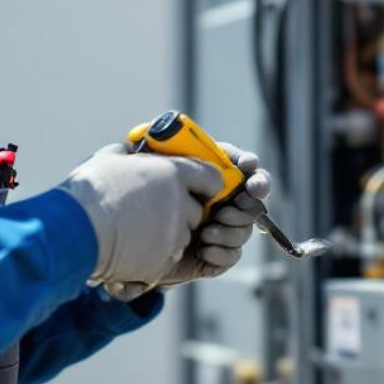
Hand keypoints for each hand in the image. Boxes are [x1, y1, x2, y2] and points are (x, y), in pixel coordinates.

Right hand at [59, 143, 223, 286]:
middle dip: (181, 213)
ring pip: (181, 237)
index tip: (195, 188)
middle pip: (196, 212)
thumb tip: (129, 150)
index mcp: (172, 174)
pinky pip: (166, 261)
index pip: (211, 179)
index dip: (204, 184)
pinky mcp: (163, 263)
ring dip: (166, 237)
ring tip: (136, 233)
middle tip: (154, 212)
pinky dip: (153, 258)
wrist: (75, 231)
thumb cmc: (89, 191)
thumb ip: (128, 154)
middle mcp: (180, 205)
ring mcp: (173, 236)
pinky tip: (130, 251)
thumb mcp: (108, 159)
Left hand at [105, 142, 270, 300]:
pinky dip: (223, 252)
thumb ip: (158, 145)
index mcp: (213, 176)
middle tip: (235, 203)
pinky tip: (204, 248)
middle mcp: (222, 202)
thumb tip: (165, 128)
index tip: (247, 166)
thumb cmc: (141, 196)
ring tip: (208, 231)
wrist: (130, 240)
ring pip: (245, 229)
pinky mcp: (215, 255)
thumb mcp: (147, 167)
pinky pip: (233, 255)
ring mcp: (221, 229)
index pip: (243, 165)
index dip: (250, 165)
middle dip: (250, 200)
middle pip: (253, 199)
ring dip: (233, 229)